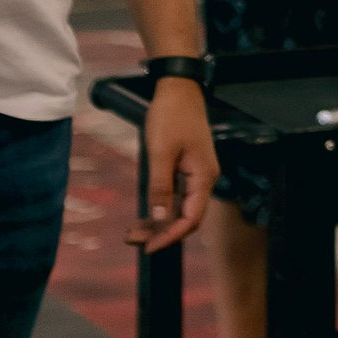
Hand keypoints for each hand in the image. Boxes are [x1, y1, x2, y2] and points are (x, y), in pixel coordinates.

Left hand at [132, 81, 218, 250]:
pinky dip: (161, 207)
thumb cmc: (171, 116)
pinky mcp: (188, 168)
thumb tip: (161, 219)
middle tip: (133, 240)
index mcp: (203, 177)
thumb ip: (161, 187)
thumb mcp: (161, 152)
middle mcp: (204, 179)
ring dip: (159, 222)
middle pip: (186, 217)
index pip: (191, 219)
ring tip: (133, 232)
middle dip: (161, 232)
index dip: (171, 236)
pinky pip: (177, 196)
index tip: (149, 247)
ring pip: (180, 208)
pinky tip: (145, 215)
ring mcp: (197, 174)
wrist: (178, 89)